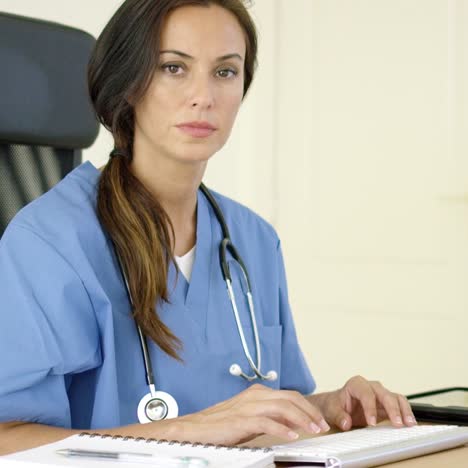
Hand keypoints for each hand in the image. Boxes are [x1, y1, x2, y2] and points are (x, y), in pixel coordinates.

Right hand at [164, 384, 330, 444]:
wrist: (194, 427)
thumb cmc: (221, 423)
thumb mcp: (250, 417)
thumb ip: (270, 416)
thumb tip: (293, 423)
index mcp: (258, 393)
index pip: (290, 395)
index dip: (307, 407)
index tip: (319, 419)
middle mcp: (255, 395)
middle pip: (290, 398)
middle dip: (310, 411)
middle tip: (322, 425)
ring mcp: (248, 406)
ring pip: (283, 407)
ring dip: (302, 419)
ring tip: (313, 431)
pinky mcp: (241, 420)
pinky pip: (267, 422)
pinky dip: (282, 429)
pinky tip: (292, 436)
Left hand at [316, 375, 416, 430]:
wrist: (337, 405)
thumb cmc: (335, 404)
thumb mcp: (331, 409)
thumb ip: (338, 415)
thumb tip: (346, 422)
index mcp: (356, 384)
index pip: (366, 393)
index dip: (370, 407)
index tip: (372, 422)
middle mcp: (370, 387)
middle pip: (384, 394)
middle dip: (392, 408)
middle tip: (396, 423)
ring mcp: (380, 395)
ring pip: (396, 398)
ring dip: (403, 410)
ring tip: (408, 423)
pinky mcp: (387, 405)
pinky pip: (400, 405)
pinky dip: (406, 413)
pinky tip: (409, 423)